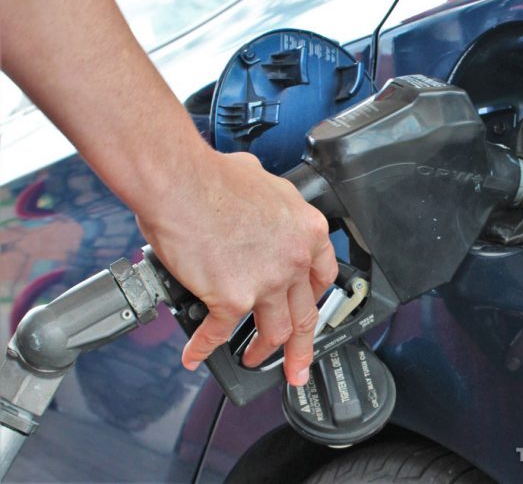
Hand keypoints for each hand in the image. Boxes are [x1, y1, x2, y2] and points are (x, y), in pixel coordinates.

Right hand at [137, 148, 336, 385]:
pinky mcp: (232, 298)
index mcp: (306, 231)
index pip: (323, 276)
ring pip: (275, 331)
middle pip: (306, 314)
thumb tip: (261, 206)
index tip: (310, 311)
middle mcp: (294, 259)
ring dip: (263, 352)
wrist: (178, 181)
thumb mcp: (261, 180)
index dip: (315, 298)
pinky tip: (196, 354)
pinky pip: (220, 332)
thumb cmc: (210, 176)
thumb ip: (270, 203)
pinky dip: (205, 347)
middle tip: (299, 365)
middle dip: (303, 346)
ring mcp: (267, 282)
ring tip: (251, 361)